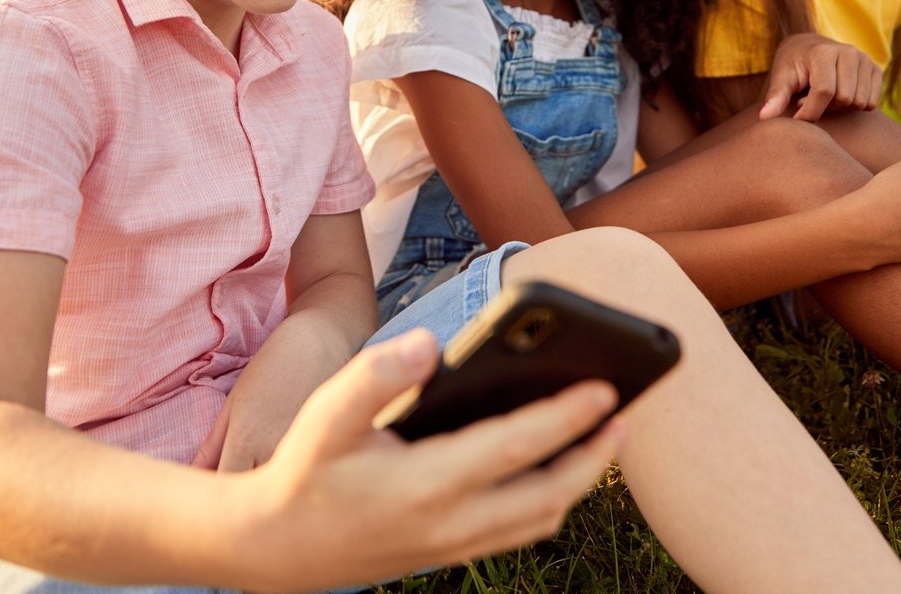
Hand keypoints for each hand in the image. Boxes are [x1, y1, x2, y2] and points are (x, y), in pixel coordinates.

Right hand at [236, 329, 624, 592]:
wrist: (274, 549)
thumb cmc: (303, 471)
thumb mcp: (324, 415)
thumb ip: (374, 375)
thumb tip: (429, 345)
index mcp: (425, 485)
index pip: (515, 448)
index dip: (566, 418)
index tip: (605, 389)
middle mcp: (449, 524)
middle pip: (548, 494)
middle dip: (593, 456)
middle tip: (625, 416)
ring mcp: (453, 547)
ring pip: (539, 519)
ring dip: (578, 481)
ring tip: (604, 440)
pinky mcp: (449, 555)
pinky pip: (518, 532)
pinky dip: (549, 501)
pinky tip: (556, 470)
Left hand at [760, 33, 882, 121]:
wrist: (809, 47)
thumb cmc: (792, 65)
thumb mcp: (781, 78)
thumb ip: (775, 97)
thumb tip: (764, 117)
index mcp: (824, 52)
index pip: (824, 91)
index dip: (810, 112)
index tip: (797, 118)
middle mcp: (849, 52)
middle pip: (844, 99)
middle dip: (824, 108)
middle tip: (807, 101)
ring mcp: (865, 59)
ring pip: (859, 103)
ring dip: (839, 108)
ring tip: (821, 98)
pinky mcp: (876, 69)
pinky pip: (872, 103)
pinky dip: (854, 106)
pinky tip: (838, 96)